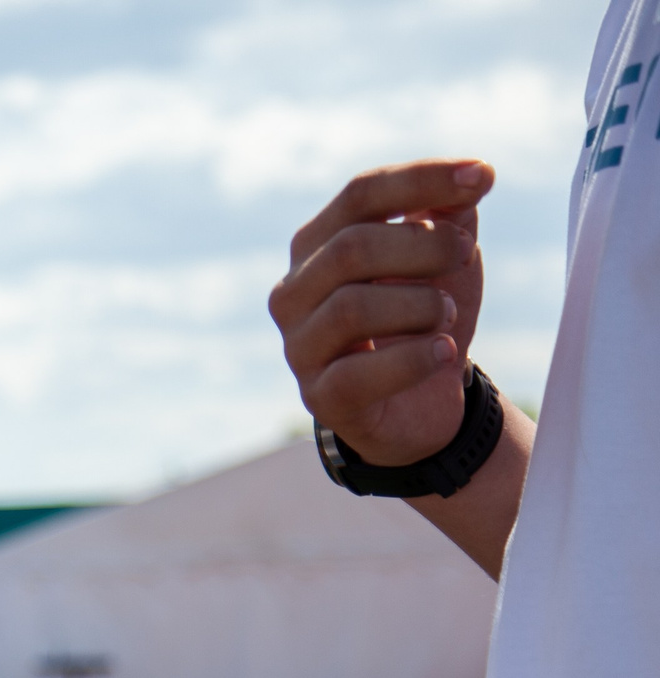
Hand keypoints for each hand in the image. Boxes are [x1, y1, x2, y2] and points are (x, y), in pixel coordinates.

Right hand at [269, 159, 492, 465]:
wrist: (418, 400)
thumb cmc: (421, 315)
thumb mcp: (441, 257)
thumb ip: (449, 213)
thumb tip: (472, 178)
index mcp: (316, 246)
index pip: (360, 195)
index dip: (422, 179)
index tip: (484, 176)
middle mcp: (293, 293)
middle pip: (351, 248)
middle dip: (425, 245)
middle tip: (465, 254)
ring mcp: (300, 348)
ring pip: (351, 309)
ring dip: (420, 305)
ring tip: (448, 313)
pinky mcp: (321, 398)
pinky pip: (358, 375)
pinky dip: (413, 360)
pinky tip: (445, 352)